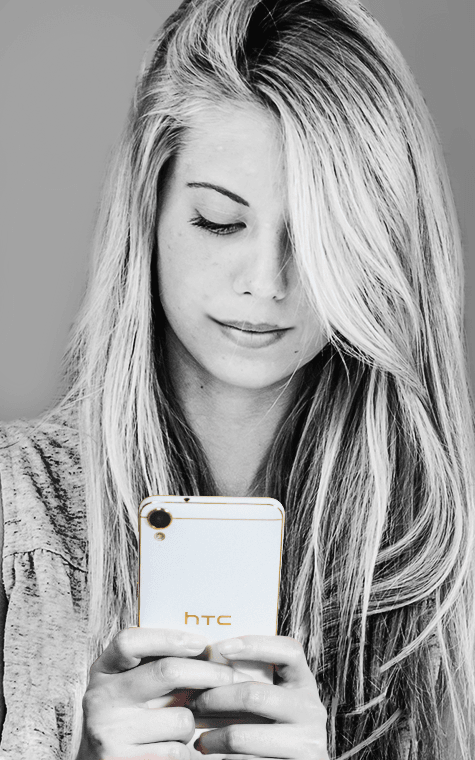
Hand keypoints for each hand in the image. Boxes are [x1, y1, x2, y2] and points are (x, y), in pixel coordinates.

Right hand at [76, 627, 251, 759]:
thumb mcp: (129, 687)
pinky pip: (178, 752)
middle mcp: (100, 698)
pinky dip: (186, 752)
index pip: (130, 642)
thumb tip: (208, 649)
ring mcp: (110, 733)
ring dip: (193, 723)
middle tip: (229, 676)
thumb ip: (154, 666)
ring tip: (180, 728)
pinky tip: (174, 749)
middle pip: (166, 672)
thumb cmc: (129, 719)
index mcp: (103, 671)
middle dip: (206, 672)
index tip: (200, 642)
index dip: (168, 638)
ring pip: (180, 718)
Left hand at [192, 635, 328, 759]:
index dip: (256, 644)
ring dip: (213, 738)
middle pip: (253, 694)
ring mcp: (307, 743)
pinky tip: (215, 758)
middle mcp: (311, 710)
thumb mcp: (277, 702)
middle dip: (215, 698)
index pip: (289, 651)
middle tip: (193, 704)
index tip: (221, 647)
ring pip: (242, 737)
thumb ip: (256, 682)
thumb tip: (209, 660)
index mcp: (304, 684)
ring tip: (200, 741)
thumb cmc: (278, 732)